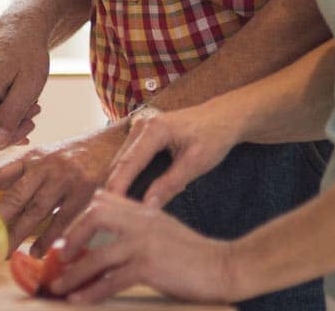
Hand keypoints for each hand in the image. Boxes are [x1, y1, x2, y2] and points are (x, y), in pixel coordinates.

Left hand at [0, 126, 123, 251]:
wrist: (114, 141)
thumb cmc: (74, 156)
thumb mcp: (48, 158)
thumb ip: (25, 178)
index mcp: (32, 157)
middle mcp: (46, 165)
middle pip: (14, 197)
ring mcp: (66, 178)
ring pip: (36, 212)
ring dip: (17, 236)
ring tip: (2, 254)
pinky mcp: (86, 191)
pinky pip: (62, 220)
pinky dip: (48, 238)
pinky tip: (38, 251)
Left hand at [51, 190, 238, 304]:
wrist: (223, 265)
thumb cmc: (194, 254)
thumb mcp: (164, 230)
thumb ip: (140, 225)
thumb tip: (112, 232)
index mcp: (145, 210)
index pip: (104, 200)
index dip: (79, 217)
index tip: (65, 238)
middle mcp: (142, 220)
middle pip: (95, 215)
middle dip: (71, 236)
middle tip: (57, 257)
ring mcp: (145, 242)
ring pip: (97, 255)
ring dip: (73, 274)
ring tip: (56, 286)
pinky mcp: (149, 266)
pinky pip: (111, 280)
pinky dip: (90, 292)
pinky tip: (77, 301)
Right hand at [105, 104, 238, 208]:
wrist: (225, 116)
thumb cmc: (214, 136)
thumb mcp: (196, 163)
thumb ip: (170, 185)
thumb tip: (146, 207)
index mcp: (155, 129)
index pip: (128, 163)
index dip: (117, 189)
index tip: (109, 212)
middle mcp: (143, 124)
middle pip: (120, 163)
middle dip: (114, 189)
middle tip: (112, 218)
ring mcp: (141, 127)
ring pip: (122, 161)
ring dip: (119, 183)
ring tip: (119, 211)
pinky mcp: (144, 133)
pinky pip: (130, 158)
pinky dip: (128, 175)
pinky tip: (131, 195)